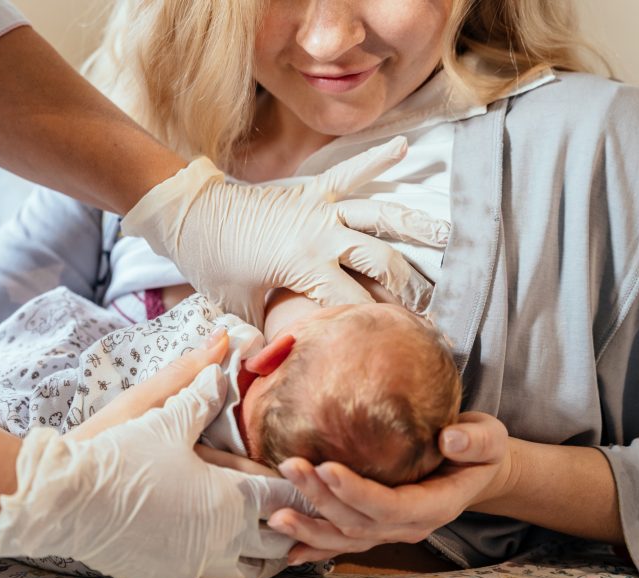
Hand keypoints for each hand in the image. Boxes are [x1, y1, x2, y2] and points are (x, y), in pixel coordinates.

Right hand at [0, 341, 308, 577]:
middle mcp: (223, 538)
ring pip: (248, 575)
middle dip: (291, 527)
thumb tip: (223, 346)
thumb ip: (199, 386)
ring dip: (262, 560)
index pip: (284, 495)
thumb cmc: (118, 450)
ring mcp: (196, 566)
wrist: (64, 498)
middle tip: (299, 516)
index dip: (300, 487)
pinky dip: (215, 577)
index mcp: (231, 496)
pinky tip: (213, 567)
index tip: (310, 481)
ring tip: (265, 547)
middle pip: (278, 542)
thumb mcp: (163, 413)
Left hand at [121, 136, 448, 325]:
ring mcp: (321, 208)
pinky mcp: (312, 190)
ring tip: (448, 236)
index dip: (379, 326)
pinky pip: (352, 172)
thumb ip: (266, 335)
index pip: (355, 303)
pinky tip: (405, 147)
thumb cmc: (212, 263)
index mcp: (306, 266)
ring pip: (380, 215)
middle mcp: (323, 234)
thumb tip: (281, 369)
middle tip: (427, 306)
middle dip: (408, 286)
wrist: (190, 214)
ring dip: (415, 226)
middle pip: (382, 262)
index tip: (403, 343)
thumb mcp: (239, 307)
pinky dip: (378, 158)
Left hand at [268, 412, 513, 563]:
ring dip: (310, 527)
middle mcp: (410, 526)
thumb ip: (475, 441)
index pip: (390, 505)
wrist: (474, 472)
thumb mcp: (490, 438)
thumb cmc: (477, 451)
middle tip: (290, 467)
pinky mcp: (375, 530)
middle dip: (321, 498)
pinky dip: (314, 547)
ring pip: (346, 538)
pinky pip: (342, 544)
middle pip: (359, 522)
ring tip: (277, 514)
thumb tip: (450, 440)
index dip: (357, 492)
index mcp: (436, 505)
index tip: (326, 467)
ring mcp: (390, 533)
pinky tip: (287, 549)